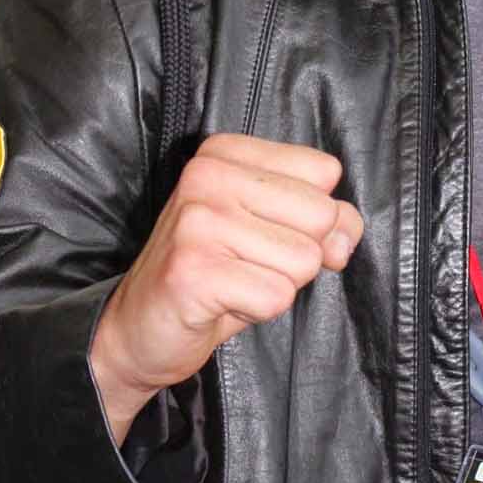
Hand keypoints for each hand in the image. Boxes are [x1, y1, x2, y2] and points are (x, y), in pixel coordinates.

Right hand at [91, 135, 363, 443]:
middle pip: (321, 215)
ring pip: (304, 260)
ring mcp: (198, 221)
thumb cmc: (213, 275)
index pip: (324, 171)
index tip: (267, 233)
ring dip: (276, 285)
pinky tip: (221, 303)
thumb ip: (321, 220)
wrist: (138, 329)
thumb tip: (343, 238)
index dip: (315, 217)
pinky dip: (258, 311)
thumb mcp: (271, 231)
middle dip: (298, 255)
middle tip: (247, 264)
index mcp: (225, 153)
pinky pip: (277, 296)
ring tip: (232, 282)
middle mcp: (207, 175)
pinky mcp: (194, 271)